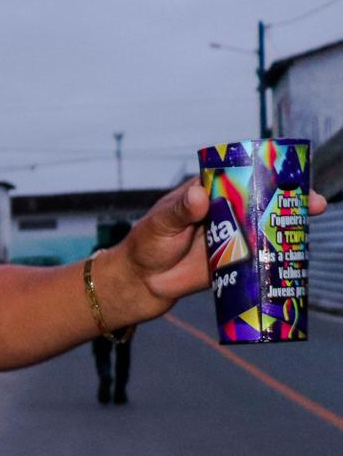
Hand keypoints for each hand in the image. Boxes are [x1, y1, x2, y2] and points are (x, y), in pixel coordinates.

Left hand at [121, 180, 329, 305]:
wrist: (142, 281)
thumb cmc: (147, 244)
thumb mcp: (161, 223)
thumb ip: (180, 211)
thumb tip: (198, 195)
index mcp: (209, 192)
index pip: (243, 175)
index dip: (269, 173)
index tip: (290, 176)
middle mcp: (226, 211)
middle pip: (263, 201)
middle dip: (290, 200)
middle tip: (313, 203)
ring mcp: (233, 236)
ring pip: (266, 227)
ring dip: (288, 227)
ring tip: (308, 228)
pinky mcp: (236, 260)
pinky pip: (262, 255)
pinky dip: (278, 254)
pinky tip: (295, 254)